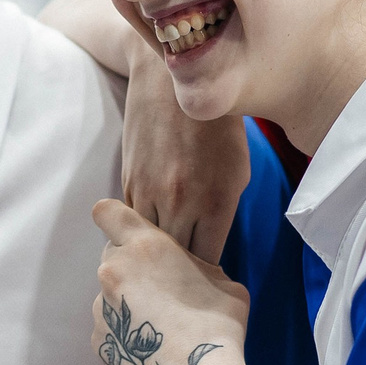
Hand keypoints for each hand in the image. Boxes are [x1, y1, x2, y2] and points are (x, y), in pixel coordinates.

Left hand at [92, 200, 273, 364]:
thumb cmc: (219, 325)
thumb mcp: (224, 281)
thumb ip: (198, 264)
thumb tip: (191, 267)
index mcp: (145, 246)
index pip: (108, 211)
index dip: (116, 218)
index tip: (128, 229)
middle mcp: (114, 270)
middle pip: (113, 255)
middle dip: (131, 266)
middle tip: (160, 289)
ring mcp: (100, 307)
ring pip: (110, 294)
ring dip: (128, 302)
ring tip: (159, 326)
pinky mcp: (98, 339)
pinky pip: (110, 326)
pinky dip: (124, 332)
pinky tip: (150, 348)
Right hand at [122, 50, 249, 263]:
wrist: (173, 82)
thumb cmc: (218, 127)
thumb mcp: (238, 171)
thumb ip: (223, 214)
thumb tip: (208, 251)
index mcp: (216, 203)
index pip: (207, 263)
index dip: (206, 277)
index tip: (206, 281)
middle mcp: (180, 202)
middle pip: (174, 263)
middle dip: (178, 275)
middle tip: (181, 282)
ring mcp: (150, 193)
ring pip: (146, 246)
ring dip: (153, 256)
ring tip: (160, 265)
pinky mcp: (128, 182)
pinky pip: (132, 222)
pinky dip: (138, 232)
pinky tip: (145, 238)